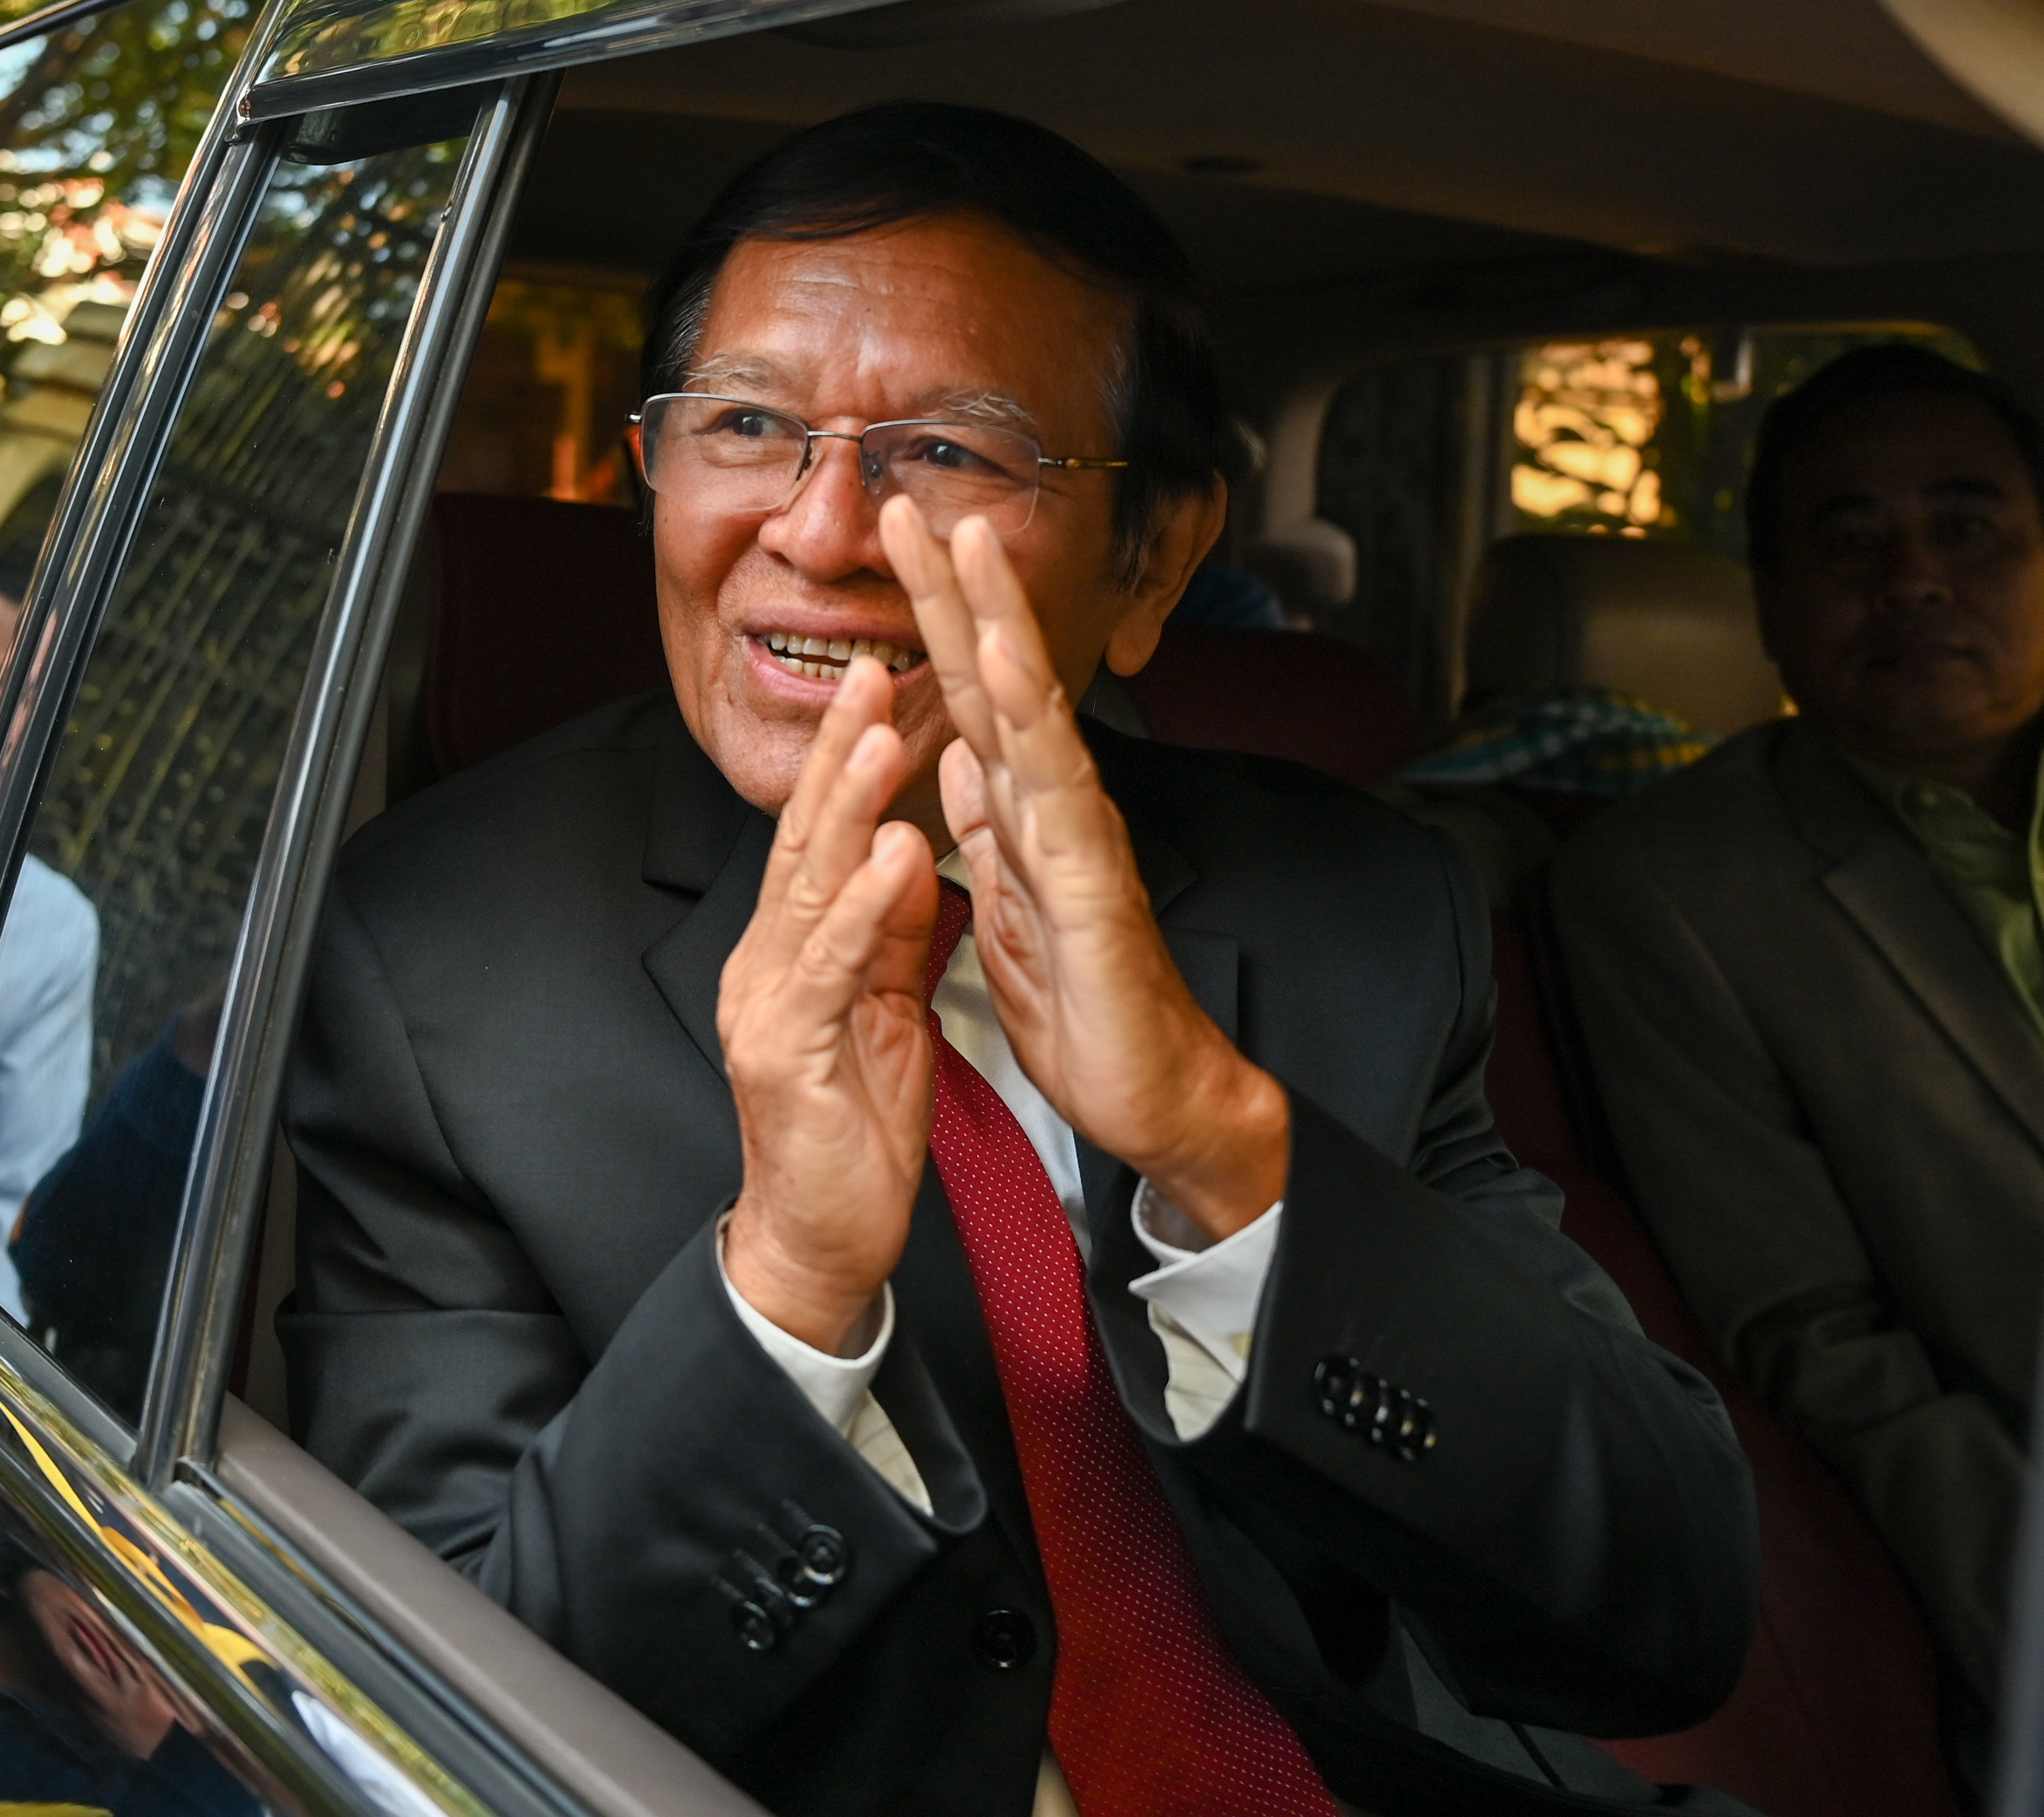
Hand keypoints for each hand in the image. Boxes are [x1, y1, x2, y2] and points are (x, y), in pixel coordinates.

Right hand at [717, 655, 939, 1353]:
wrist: (822, 1242)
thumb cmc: (853, 1137)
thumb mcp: (887, 1013)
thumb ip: (893, 936)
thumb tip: (911, 856)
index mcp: (788, 953)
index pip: (817, 837)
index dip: (847, 760)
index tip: (882, 688)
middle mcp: (764, 964)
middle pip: (801, 839)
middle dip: (837, 750)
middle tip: (870, 670)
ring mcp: (766, 1004)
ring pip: (808, 886)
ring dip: (848, 805)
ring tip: (882, 734)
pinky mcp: (787, 1050)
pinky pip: (831, 966)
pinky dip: (864, 907)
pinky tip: (892, 857)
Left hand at [883, 499, 1287, 1241]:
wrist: (1146, 1089)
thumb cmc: (1084, 999)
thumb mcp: (1008, 900)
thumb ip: (987, 823)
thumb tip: (958, 755)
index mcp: (1022, 808)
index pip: (971, 694)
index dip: (936, 617)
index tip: (898, 545)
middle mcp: (1055, 804)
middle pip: (1001, 675)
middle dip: (959, 585)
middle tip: (915, 501)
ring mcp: (1078, 835)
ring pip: (1034, 710)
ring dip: (1001, 621)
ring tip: (967, 545)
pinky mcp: (1092, 882)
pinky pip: (1058, 792)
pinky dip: (1034, 725)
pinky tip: (1011, 668)